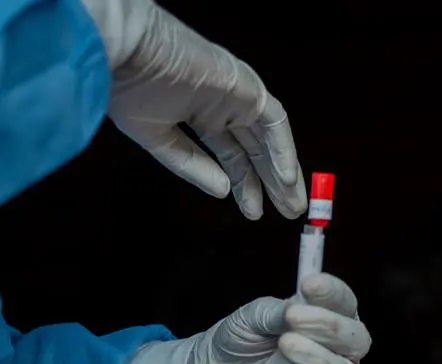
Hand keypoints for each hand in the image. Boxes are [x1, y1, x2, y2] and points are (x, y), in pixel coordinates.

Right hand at [80, 0, 306, 219]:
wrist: (127, 51)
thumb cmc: (127, 87)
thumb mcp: (156, 136)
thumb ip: (190, 164)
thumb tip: (222, 192)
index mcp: (199, 112)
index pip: (232, 154)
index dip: (244, 184)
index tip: (254, 211)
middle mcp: (224, 105)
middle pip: (256, 150)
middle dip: (271, 183)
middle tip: (288, 213)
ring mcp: (238, 96)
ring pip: (269, 139)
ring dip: (283, 172)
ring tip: (293, 205)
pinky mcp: (249, 88)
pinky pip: (275, 122)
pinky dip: (283, 149)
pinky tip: (285, 179)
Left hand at [181, 274, 370, 363]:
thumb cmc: (242, 335)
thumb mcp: (253, 315)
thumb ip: (275, 312)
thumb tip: (297, 308)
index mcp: (330, 318)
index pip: (345, 303)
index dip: (333, 293)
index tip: (308, 283)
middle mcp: (337, 351)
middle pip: (357, 340)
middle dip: (330, 327)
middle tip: (293, 318)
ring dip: (324, 362)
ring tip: (287, 345)